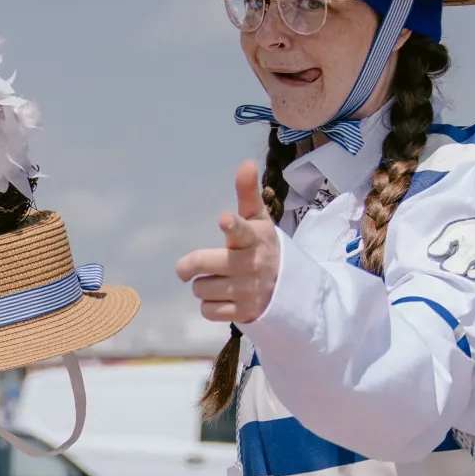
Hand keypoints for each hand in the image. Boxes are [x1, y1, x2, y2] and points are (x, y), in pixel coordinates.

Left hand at [176, 160, 280, 324]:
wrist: (288, 287)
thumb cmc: (262, 246)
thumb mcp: (258, 220)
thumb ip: (248, 194)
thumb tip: (246, 162)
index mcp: (253, 238)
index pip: (241, 231)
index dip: (232, 226)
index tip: (225, 220)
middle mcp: (250, 265)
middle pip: (203, 263)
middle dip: (189, 266)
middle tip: (187, 268)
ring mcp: (247, 291)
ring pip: (201, 289)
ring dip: (202, 285)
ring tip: (217, 281)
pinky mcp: (244, 313)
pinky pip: (208, 311)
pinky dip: (209, 305)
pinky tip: (222, 297)